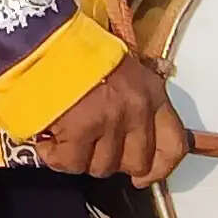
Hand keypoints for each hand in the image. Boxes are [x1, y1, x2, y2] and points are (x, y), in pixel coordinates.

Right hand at [28, 50, 185, 185]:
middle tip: (91, 146)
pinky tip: (48, 140)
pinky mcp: (80, 129)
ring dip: (81, 157)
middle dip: (111, 160)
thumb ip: (134, 102)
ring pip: (102, 167)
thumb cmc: (79, 52)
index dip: (159, 169)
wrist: (44, 39)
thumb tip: (128, 141)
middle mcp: (137, 109)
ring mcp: (110, 120)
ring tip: (66, 136)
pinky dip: (56, 156)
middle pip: (135, 162)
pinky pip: (71, 163)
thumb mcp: (123, 70)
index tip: (142, 177)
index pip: (173, 145)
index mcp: (151, 93)